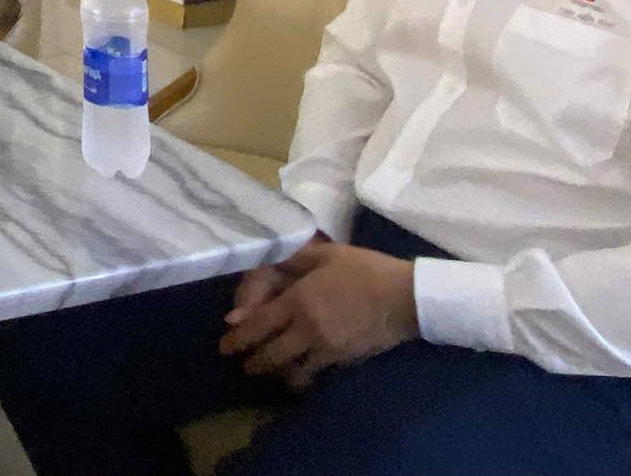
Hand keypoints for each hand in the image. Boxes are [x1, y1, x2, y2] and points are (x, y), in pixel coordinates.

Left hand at [219, 239, 417, 388]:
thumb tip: (260, 270)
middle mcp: (307, 329)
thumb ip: (288, 262)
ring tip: (267, 371)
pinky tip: (297, 373)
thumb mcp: (323, 254)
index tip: (226, 345)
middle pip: (270, 355)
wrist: (405, 297)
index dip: (238, 338)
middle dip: (252, 362)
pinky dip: (301, 376)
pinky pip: (315, 373)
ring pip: (291, 370)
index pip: (259, 325)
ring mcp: (326, 349)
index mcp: (299, 300)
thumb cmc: (363, 269)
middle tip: (243, 364)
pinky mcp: (344, 361)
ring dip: (275, 372)